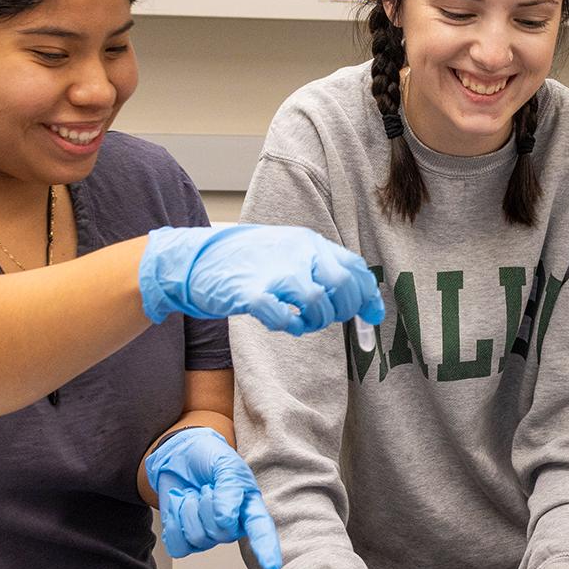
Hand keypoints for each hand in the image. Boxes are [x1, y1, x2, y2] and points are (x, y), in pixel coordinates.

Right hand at [139, 225, 384, 333]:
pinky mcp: (250, 293)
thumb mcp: (290, 252)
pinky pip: (282, 317)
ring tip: (303, 322)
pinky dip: (290, 327)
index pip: (354, 267)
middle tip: (329, 317)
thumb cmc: (250, 260)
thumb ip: (322, 268)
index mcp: (310, 242)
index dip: (368, 295)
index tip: (371, 316)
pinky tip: (284, 324)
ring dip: (316, 321)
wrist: (198, 258)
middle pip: (343, 284)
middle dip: (344, 309)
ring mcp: (273, 271)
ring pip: (317, 302)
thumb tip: (363, 299)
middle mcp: (296, 252)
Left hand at [146, 426, 282, 568]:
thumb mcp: (226, 464)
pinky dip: (174, 522)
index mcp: (249, 506)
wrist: (178, 456)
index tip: (272, 565)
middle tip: (207, 487)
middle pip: (222, 534)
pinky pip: (178, 546)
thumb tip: (227, 519)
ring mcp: (208, 534)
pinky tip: (180, 507)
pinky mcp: (185, 539)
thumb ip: (231, 488)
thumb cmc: (209, 458)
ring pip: (198, 538)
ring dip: (188, 510)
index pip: (261, 530)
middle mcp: (232, 525)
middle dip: (208, 505)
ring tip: (193, 494)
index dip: (267, 548)